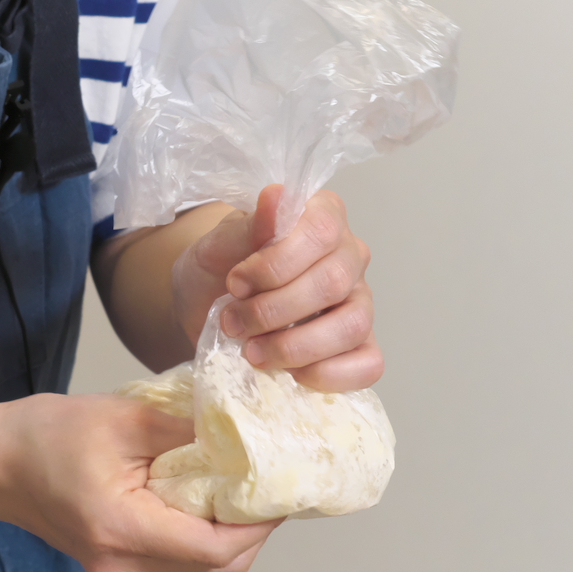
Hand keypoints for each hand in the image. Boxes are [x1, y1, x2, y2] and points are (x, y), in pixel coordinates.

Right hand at [0, 393, 281, 571]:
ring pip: (198, 567)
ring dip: (229, 533)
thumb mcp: (122, 417)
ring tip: (247, 486)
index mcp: (125, 531)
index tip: (284, 488)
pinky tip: (206, 495)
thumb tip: (242, 428)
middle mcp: (124, 565)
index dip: (261, 523)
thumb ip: (186, 426)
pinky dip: (199, 534)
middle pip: (216, 567)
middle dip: (254, 531)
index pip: (217, 548)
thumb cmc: (43, 436)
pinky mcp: (115, 563)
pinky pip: (173, 559)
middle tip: (274, 486)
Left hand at [171, 185, 382, 391]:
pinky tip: (290, 373)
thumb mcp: (218, 245)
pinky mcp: (360, 346)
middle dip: (273, 311)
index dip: (276, 263)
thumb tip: (276, 196)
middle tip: (233, 322)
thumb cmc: (217, 269)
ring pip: (353, 326)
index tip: (235, 282)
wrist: (205, 310)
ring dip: (294, 347)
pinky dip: (327, 375)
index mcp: (323, 217)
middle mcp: (349, 256)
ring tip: (253, 352)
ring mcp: (360, 302)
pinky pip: (367, 365)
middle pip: (332, 283)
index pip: (321, 231)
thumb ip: (250, 226)